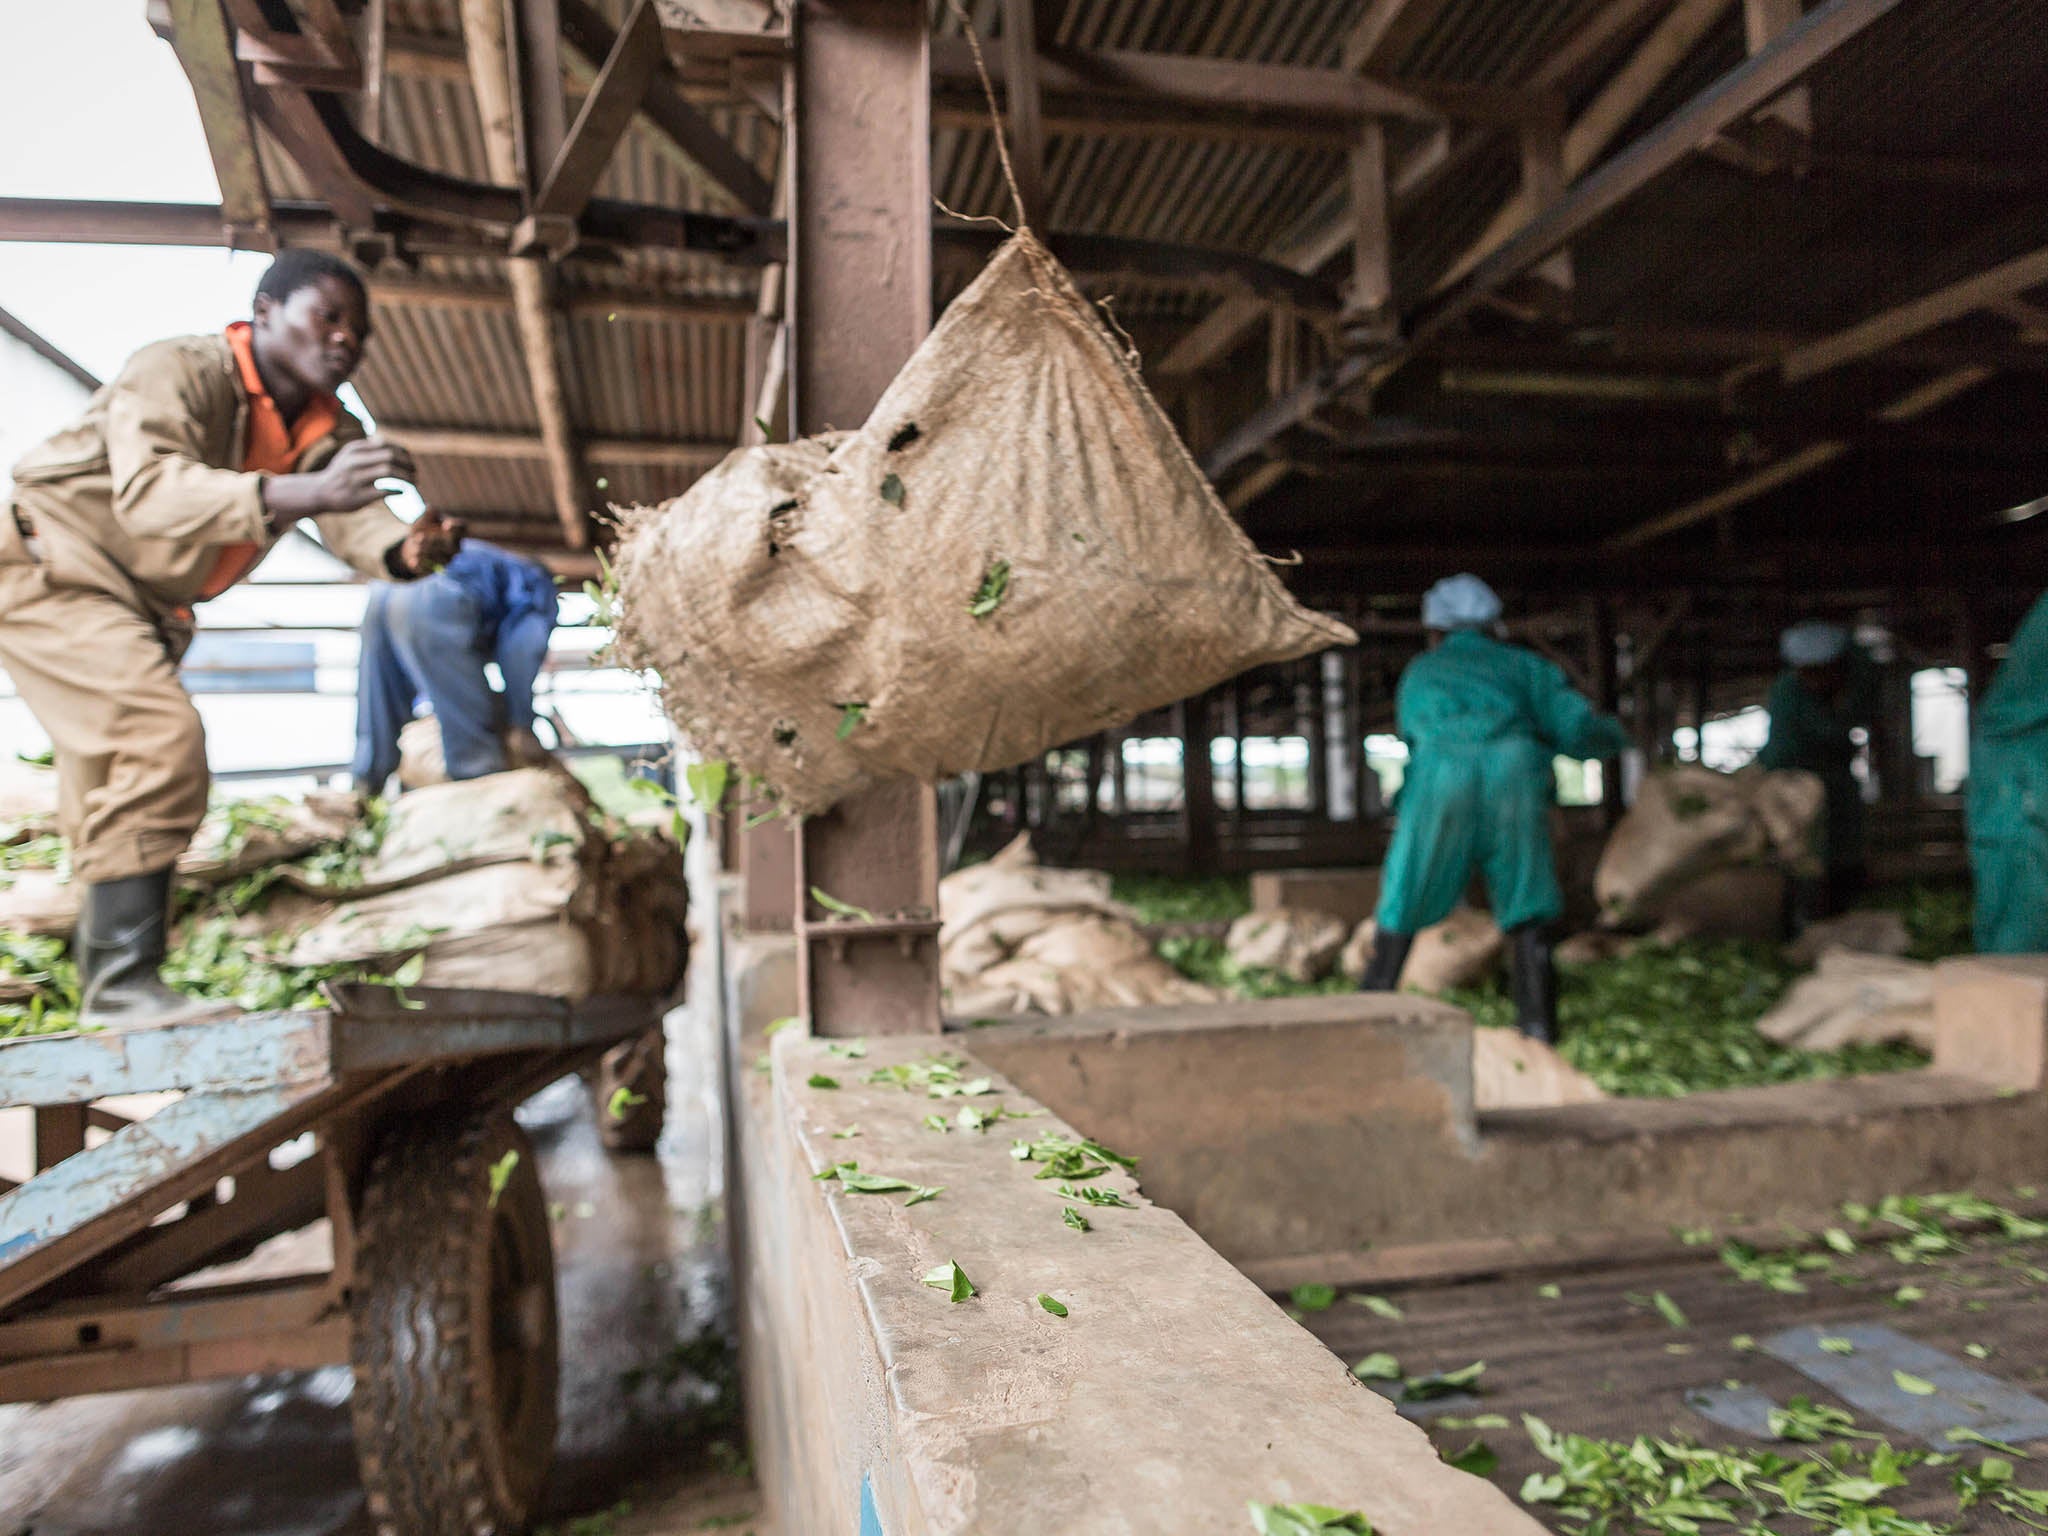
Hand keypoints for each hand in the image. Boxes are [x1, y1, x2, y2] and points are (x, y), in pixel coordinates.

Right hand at [263, 435, 416, 526]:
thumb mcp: (350, 455)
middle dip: (407, 464)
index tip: (410, 460)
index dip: (403, 452)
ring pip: (388, 471)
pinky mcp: (358, 497)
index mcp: (354, 449)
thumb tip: (395, 445)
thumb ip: (369, 448)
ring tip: (415, 482)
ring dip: (406, 476)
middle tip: (415, 471)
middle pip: (389, 456)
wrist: (320, 492)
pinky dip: (397, 490)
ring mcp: (355, 479)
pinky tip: (402, 491)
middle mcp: (354, 461)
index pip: (386, 444)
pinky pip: (384, 491)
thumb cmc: (341, 473)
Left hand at [398, 508, 466, 574]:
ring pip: (441, 558)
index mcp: (454, 531)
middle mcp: (456, 546)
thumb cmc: (422, 529)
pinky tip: (413, 561)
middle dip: (433, 541)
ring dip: (425, 553)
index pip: (460, 527)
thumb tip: (431, 508)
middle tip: (418, 538)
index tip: (446, 525)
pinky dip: (421, 564)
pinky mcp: (439, 568)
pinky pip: (432, 567)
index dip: (455, 527)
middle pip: (449, 545)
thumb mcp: (423, 520)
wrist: (414, 546)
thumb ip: (428, 514)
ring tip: (414, 549)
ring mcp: (449, 558)